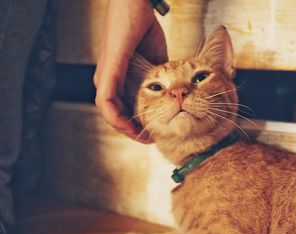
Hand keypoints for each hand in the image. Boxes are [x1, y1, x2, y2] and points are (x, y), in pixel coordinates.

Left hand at [94, 0, 166, 142]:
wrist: (137, 7)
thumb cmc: (144, 30)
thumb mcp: (156, 63)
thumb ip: (159, 79)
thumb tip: (172, 92)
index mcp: (118, 78)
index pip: (124, 108)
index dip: (138, 123)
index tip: (154, 131)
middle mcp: (107, 80)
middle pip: (115, 115)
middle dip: (133, 130)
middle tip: (150, 140)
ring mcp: (104, 77)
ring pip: (109, 114)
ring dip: (125, 129)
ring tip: (143, 138)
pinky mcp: (106, 73)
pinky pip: (106, 104)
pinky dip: (118, 119)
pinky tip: (131, 128)